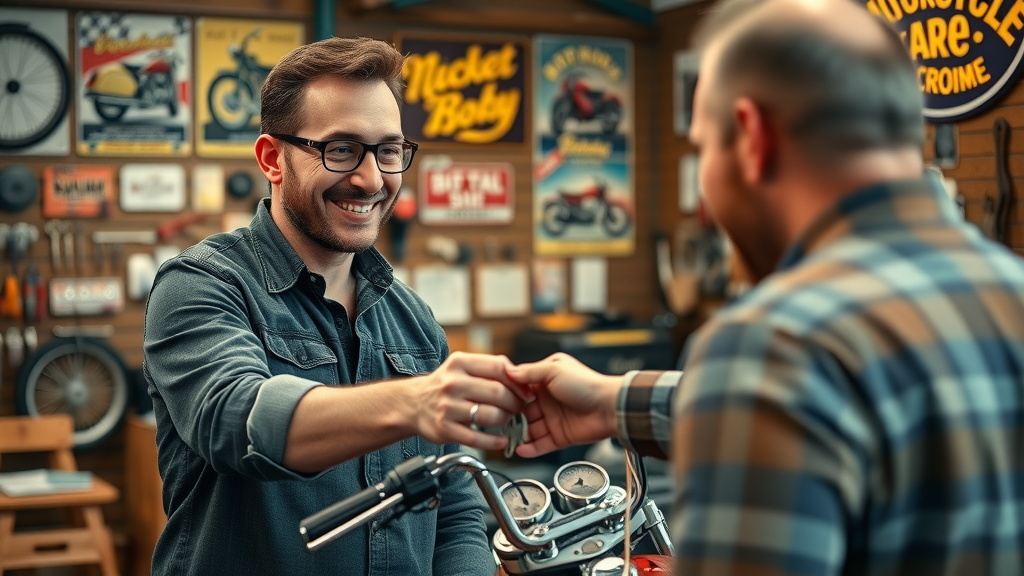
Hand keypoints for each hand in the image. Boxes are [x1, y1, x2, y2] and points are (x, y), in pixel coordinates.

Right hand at [412, 352, 527, 450]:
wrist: (413, 404)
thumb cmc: (444, 385)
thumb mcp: (462, 366)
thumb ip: (490, 367)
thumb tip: (520, 375)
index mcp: (460, 363)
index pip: (499, 367)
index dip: (518, 381)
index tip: (525, 391)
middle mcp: (453, 383)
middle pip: (498, 393)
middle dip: (515, 403)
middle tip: (519, 408)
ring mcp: (448, 407)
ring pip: (491, 416)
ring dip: (506, 420)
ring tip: (507, 420)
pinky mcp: (445, 429)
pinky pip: (478, 439)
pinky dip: (495, 442)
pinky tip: (501, 440)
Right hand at [505, 353, 621, 457]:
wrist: (609, 407)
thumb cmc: (587, 384)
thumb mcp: (554, 369)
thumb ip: (529, 372)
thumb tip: (508, 370)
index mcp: (545, 380)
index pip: (520, 388)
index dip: (508, 394)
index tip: (495, 399)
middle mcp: (547, 400)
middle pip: (521, 411)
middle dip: (510, 417)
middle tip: (497, 422)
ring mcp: (553, 419)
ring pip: (529, 429)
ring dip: (518, 434)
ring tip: (506, 439)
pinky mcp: (560, 436)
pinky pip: (541, 444)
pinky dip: (530, 449)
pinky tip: (520, 449)